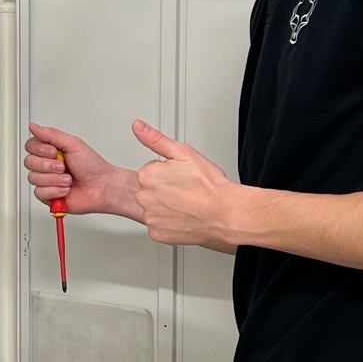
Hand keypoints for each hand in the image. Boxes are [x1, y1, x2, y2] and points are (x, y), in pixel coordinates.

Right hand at [24, 122, 142, 220]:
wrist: (102, 187)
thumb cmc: (93, 166)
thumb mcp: (73, 144)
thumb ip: (51, 134)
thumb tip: (33, 126)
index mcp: (52, 151)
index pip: (30, 146)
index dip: (39, 149)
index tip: (54, 152)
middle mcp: (47, 165)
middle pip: (29, 162)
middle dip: (48, 165)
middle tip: (63, 166)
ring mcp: (47, 180)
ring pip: (33, 178)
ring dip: (54, 179)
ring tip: (68, 179)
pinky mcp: (48, 195)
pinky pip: (39, 192)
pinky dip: (55, 191)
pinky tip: (66, 190)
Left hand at [132, 122, 244, 249]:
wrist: (225, 214)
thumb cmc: (208, 185)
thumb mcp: (183, 153)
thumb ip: (156, 139)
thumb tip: (138, 127)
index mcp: (147, 176)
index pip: (150, 171)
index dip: (168, 172)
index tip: (181, 177)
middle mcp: (144, 198)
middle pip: (149, 190)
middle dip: (164, 189)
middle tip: (185, 191)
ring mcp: (150, 218)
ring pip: (154, 208)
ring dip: (166, 206)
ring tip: (186, 205)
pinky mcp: (157, 234)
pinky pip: (158, 226)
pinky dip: (168, 223)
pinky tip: (183, 217)